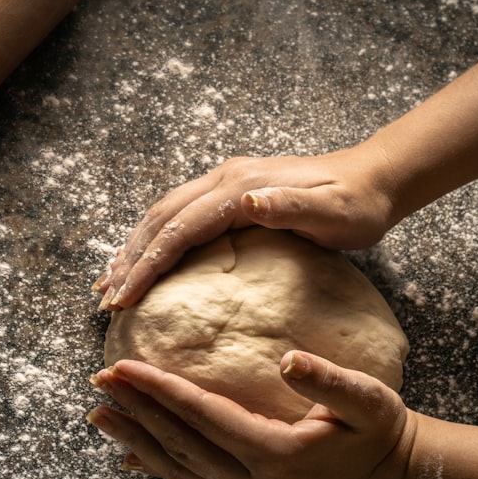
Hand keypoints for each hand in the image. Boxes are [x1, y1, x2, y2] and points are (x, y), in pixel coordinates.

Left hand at [86, 351, 416, 478]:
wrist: (394, 473)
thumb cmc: (379, 429)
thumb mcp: (366, 400)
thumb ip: (328, 381)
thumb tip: (288, 360)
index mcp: (276, 454)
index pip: (202, 416)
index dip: (159, 390)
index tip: (123, 366)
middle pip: (180, 442)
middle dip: (136, 410)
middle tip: (98, 381)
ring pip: (179, 467)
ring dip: (136, 439)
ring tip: (98, 416)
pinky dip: (159, 467)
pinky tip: (132, 456)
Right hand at [94, 144, 397, 309]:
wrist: (373, 178)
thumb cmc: (356, 205)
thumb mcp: (332, 211)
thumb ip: (290, 205)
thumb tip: (248, 201)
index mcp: (239, 188)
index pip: (179, 230)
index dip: (147, 265)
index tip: (123, 299)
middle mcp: (224, 180)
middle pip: (160, 221)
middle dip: (129, 260)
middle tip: (105, 300)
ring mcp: (225, 182)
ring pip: (163, 215)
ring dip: (133, 248)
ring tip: (108, 282)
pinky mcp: (230, 191)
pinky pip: (179, 215)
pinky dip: (153, 238)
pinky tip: (144, 257)